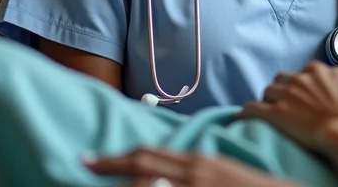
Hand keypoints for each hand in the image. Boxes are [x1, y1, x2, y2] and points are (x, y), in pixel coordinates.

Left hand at [84, 148, 292, 186]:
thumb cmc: (252, 186)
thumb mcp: (221, 170)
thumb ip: (195, 169)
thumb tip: (170, 170)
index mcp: (197, 161)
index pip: (148, 155)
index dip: (117, 157)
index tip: (92, 159)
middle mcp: (193, 172)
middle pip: (142, 166)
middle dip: (110, 165)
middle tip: (85, 164)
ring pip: (149, 184)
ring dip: (127, 186)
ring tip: (106, 185)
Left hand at [238, 61, 337, 152]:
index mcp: (319, 71)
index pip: (306, 71)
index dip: (303, 82)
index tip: (304, 91)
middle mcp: (300, 79)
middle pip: (283, 78)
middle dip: (283, 88)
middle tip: (285, 101)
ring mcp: (286, 95)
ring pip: (268, 91)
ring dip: (268, 100)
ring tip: (268, 110)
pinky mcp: (275, 113)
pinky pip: (253, 109)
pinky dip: (246, 113)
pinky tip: (241, 118)